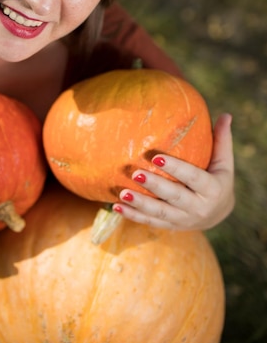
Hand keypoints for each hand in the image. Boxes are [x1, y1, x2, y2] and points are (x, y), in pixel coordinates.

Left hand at [113, 113, 234, 230]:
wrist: (217, 214)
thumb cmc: (218, 179)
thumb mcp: (224, 163)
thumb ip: (221, 140)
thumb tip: (226, 114)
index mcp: (212, 189)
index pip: (193, 177)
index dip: (176, 168)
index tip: (156, 158)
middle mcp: (199, 208)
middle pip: (174, 196)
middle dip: (154, 186)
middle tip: (135, 173)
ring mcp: (183, 220)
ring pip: (159, 213)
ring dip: (140, 204)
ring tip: (121, 193)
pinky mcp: (170, 227)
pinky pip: (149, 222)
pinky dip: (132, 216)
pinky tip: (115, 206)